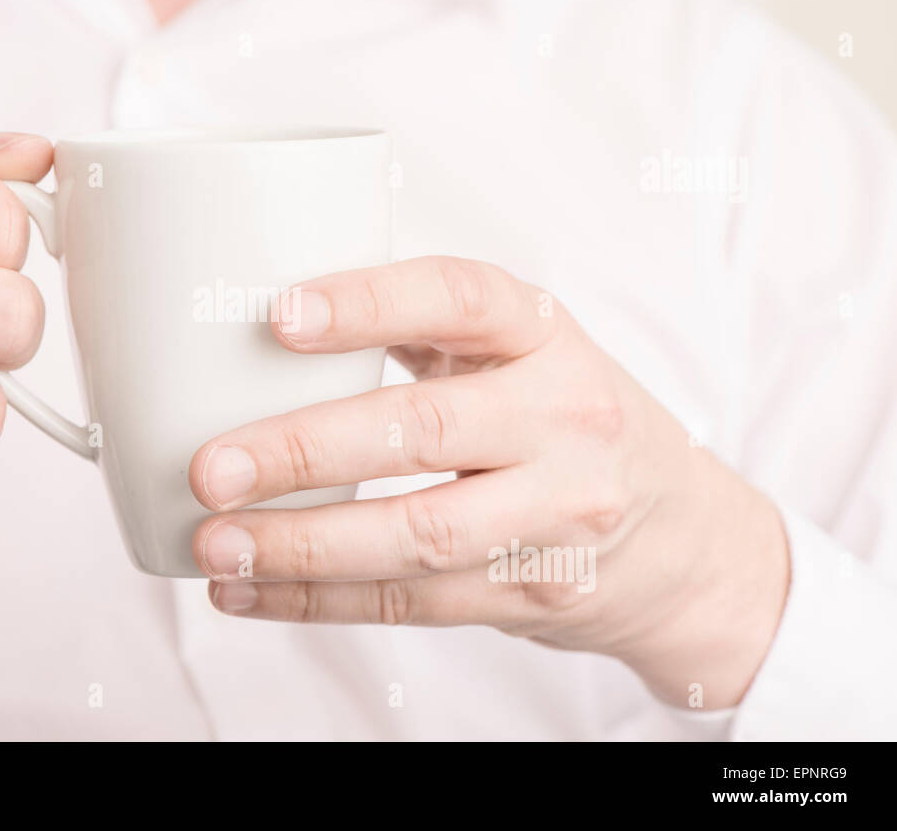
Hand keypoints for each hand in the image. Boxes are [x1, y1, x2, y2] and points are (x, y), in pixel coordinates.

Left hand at [188, 256, 789, 707]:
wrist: (687, 539)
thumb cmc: (569, 421)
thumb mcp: (522, 352)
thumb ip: (423, 333)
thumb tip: (268, 326)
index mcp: (545, 335)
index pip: (459, 298)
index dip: (369, 303)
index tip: (279, 316)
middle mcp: (563, 418)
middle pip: (427, 431)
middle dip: (307, 451)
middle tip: (213, 468)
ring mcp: (556, 515)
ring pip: (417, 536)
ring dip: (302, 547)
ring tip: (215, 544)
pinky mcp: (532, 591)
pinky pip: (412, 603)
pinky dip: (319, 601)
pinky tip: (248, 592)